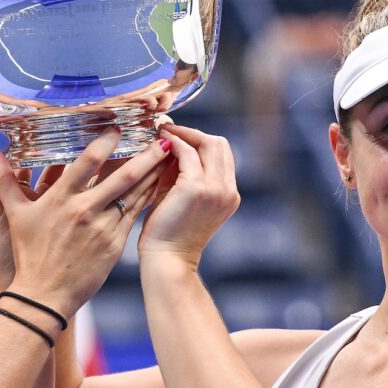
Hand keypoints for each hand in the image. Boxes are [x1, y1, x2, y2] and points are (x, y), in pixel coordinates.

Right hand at [0, 127, 169, 317]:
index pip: (88, 161)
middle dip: (145, 154)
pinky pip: (136, 214)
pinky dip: (148, 197)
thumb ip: (2, 181)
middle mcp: (85, 210)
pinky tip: (158, 184)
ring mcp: (103, 228)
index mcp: (61, 199)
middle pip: (122, 175)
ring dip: (153, 173)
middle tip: (162, 136)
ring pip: (135, 194)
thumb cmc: (29, 255)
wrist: (44, 296)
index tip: (118, 127)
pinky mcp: (115, 244)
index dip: (106, 141)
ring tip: (168, 155)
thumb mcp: (14, 216)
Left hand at [139, 125, 239, 267]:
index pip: (222, 154)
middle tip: (168, 128)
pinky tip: (157, 142)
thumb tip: (169, 144)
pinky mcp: (195, 188)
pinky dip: (173, 143)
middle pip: (219, 143)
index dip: (199, 140)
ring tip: (161, 130)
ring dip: (182, 133)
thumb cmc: (168, 233)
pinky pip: (186, 152)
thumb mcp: (181, 198)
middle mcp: (227, 190)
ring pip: (206, 143)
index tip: (177, 135)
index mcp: (229, 195)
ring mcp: (214, 188)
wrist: (167, 260)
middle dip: (193, 132)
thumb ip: (181, 173)